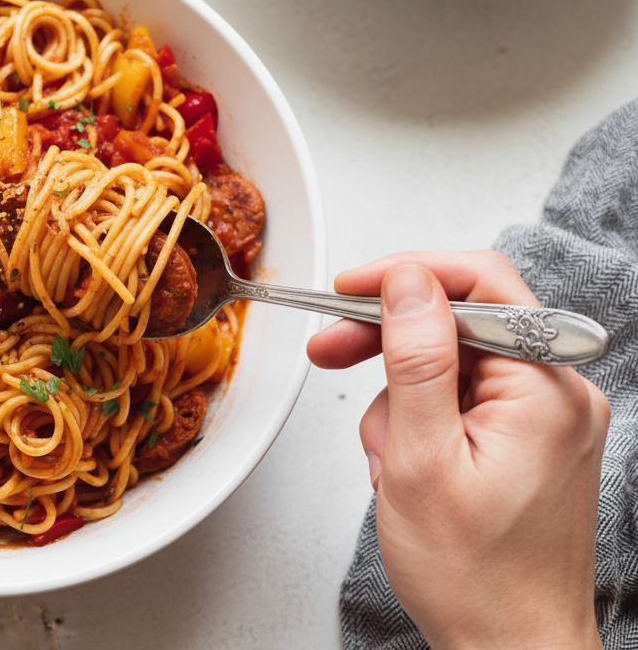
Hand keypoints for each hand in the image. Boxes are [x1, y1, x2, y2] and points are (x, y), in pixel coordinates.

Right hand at [308, 251, 608, 649]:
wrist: (511, 649)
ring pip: (450, 367)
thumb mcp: (420, 459)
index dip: (405, 275)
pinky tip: (406, 472)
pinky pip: (460, 403)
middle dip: (389, 343)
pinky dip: (420, 427)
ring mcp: (544, 419)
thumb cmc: (475, 577)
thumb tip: (408, 281)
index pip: (479, 284)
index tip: (347, 288)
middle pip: (460, 323)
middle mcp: (558, 393)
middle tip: (329, 352)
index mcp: (545, 388)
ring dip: (400, 402)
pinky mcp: (528, 442)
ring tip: (388, 463)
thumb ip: (415, 358)